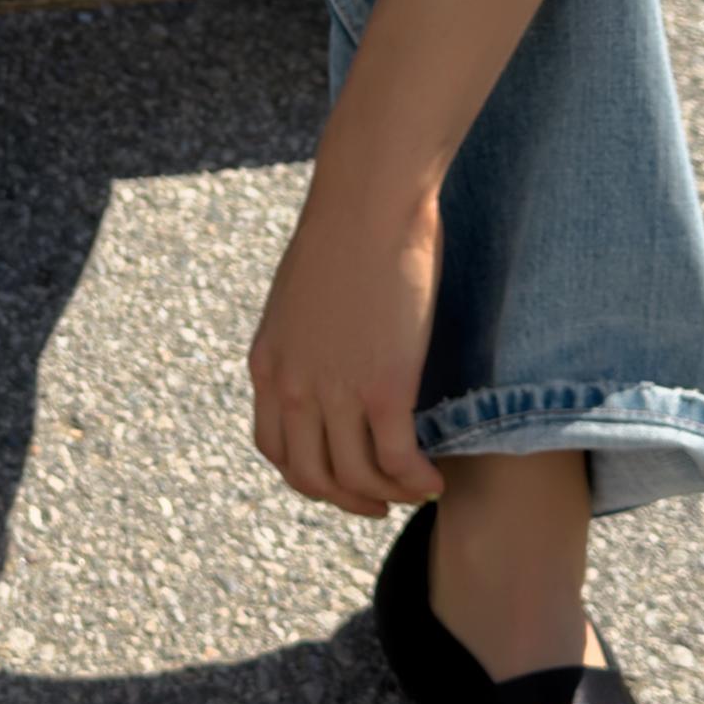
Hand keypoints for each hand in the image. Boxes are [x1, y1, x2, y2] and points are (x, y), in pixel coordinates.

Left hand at [247, 177, 445, 518]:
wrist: (368, 200)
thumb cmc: (346, 229)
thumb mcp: (303, 294)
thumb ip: (308, 336)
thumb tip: (334, 349)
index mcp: (267, 364)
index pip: (275, 448)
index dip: (309, 475)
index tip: (341, 478)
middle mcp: (292, 387)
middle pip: (311, 476)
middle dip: (347, 499)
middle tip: (380, 503)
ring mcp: (335, 391)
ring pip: (357, 478)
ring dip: (388, 496)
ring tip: (416, 490)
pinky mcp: (383, 388)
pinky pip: (398, 462)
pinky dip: (417, 482)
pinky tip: (436, 480)